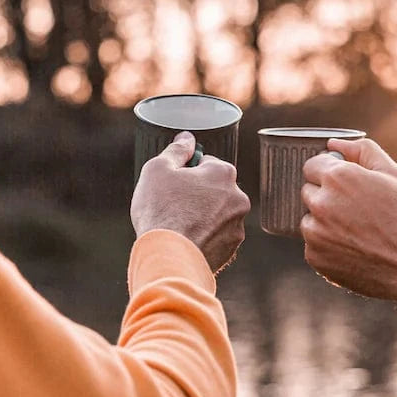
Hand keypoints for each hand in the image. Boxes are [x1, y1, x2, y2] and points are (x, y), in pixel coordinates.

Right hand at [132, 131, 250, 272]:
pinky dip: (203, 238)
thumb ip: (176, 150)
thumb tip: (186, 138)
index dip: (185, 172)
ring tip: (178, 228)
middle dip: (196, 195)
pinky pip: (215, 238)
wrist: (169, 259)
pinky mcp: (231, 251)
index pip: (205, 163)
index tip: (172, 184)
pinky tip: (185, 243)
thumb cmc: (162, 211)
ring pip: (216, 215)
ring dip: (201, 218)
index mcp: (224, 173)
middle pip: (213, 190)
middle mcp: (239, 199)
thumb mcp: (158, 169)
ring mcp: (237, 227)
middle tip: (172, 206)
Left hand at [300, 138, 396, 304]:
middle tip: (355, 209)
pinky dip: (327, 245)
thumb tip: (333, 144)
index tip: (345, 184)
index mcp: (338, 178)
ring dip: (324, 222)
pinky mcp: (315, 257)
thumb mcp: (393, 174)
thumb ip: (362, 150)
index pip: (312, 165)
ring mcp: (315, 233)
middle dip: (326, 196)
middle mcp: (321, 204)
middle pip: (308, 192)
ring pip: (309, 220)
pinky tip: (353, 247)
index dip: (329, 172)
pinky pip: (313, 244)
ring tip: (355, 230)